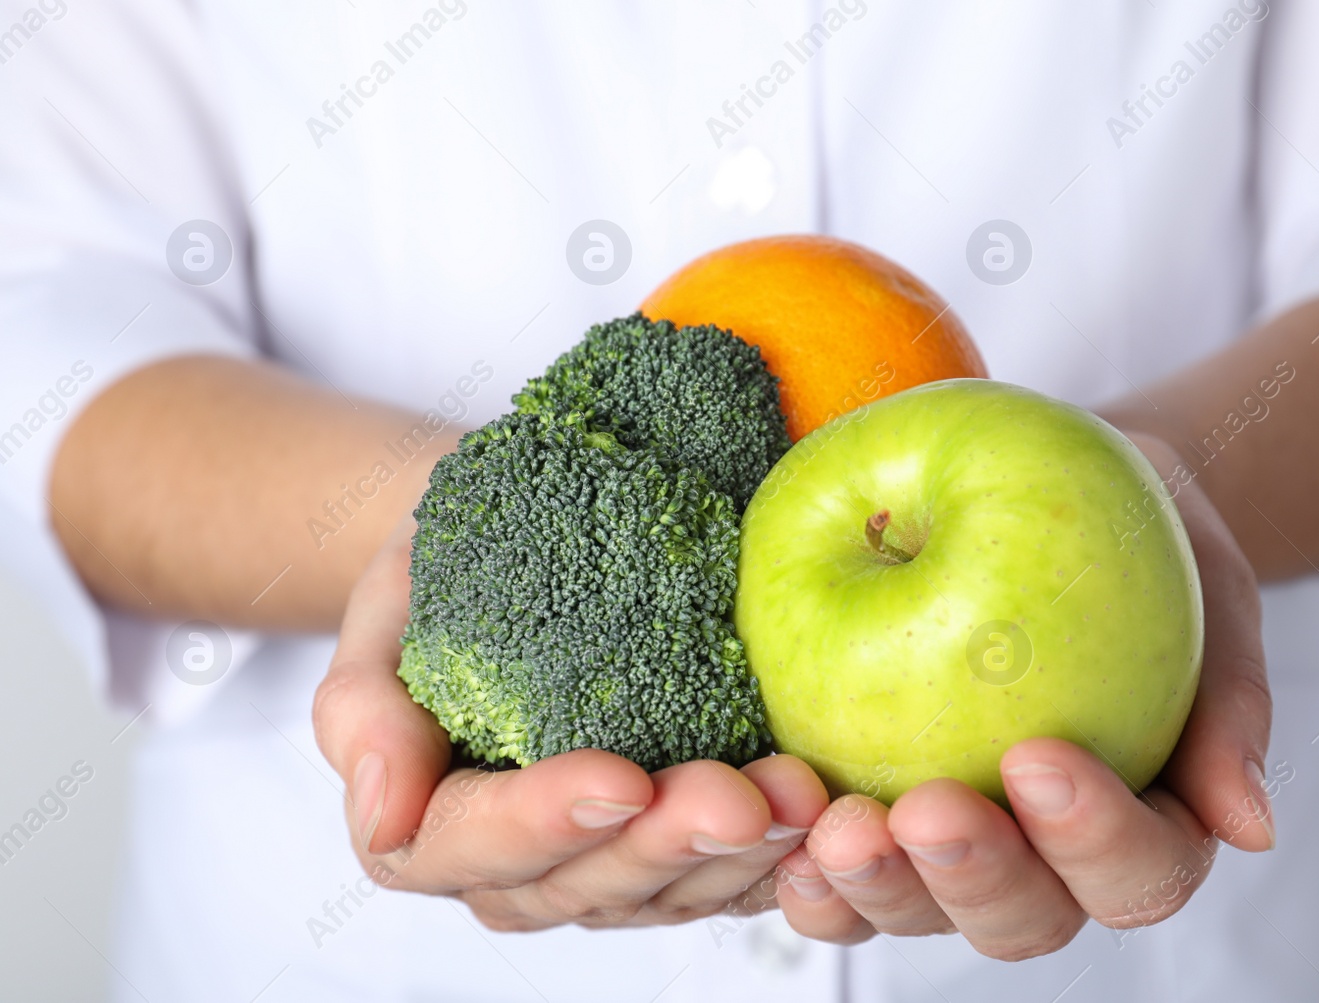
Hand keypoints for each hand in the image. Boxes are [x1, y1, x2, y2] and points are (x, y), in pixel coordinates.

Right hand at [312, 517, 829, 929]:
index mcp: (432, 828)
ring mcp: (607, 862)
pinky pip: (731, 877)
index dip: (549, 821)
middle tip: (741, 798)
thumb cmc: (441, 581)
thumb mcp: (382, 616)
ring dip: (742, 855)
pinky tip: (827, 818)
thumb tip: (379, 812)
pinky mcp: (679, 847)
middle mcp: (522, 866)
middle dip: (669, 844)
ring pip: (672, 890)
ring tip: (801, 797)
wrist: (515, 557)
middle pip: (591, 881)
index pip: (480, 844)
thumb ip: (363, 714)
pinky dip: (783, 857)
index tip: (620, 778)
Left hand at [771, 433, 1272, 957]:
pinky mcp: (874, 811)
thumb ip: (1229, 700)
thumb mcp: (1211, 590)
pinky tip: (779, 815)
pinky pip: (837, 866)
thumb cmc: (1144, 547)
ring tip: (837, 826)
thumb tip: (1250, 826)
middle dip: (973, 878)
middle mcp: (1047, 858)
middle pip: (1024, 918)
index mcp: (1141, 825)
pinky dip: (806, 860)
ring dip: (877, 886)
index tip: (1039, 757)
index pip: (1136, 871)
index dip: (1092, 838)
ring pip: (920, 912)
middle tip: (927, 811)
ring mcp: (954, 846)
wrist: (1061, 503)